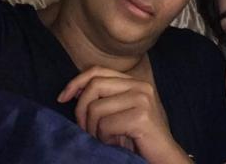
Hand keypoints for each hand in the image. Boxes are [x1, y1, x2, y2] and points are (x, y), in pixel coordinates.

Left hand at [58, 66, 190, 163]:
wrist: (163, 158)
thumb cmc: (138, 139)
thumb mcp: (118, 113)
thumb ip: (102, 98)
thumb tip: (73, 90)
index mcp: (134, 82)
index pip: (97, 71)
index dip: (76, 82)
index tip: (62, 98)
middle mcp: (140, 86)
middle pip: (94, 85)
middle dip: (81, 109)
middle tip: (85, 129)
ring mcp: (142, 99)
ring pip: (96, 108)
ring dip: (93, 129)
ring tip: (105, 138)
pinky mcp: (141, 117)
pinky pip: (105, 125)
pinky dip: (104, 138)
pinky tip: (116, 143)